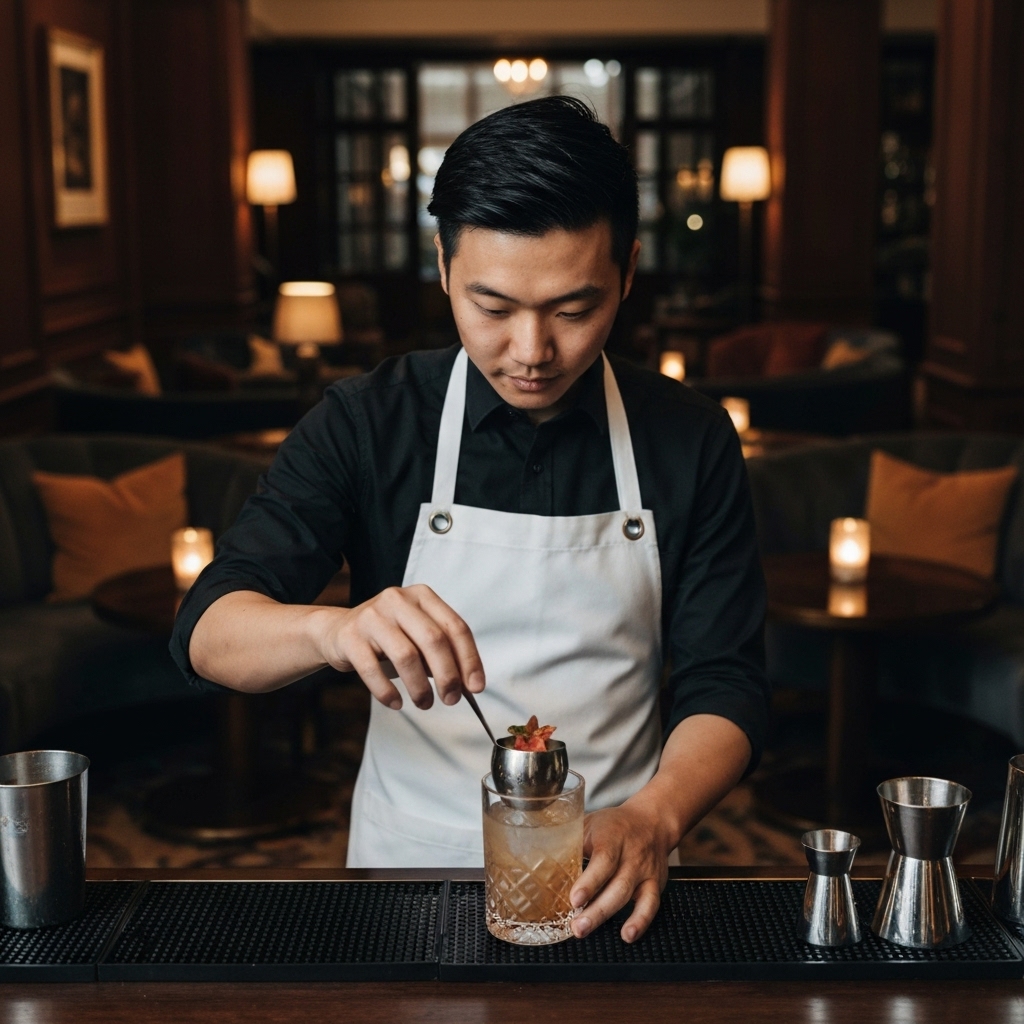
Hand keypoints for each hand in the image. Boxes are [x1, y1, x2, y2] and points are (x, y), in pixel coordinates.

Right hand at [317, 584, 484, 710]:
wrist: (336, 631)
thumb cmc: (386, 637)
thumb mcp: (417, 634)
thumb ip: (442, 653)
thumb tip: (467, 684)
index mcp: (421, 596)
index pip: (455, 627)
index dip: (469, 659)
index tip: (475, 687)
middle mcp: (397, 600)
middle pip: (433, 640)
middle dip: (447, 675)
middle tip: (451, 699)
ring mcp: (372, 616)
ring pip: (406, 655)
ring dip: (420, 687)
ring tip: (425, 703)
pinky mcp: (350, 637)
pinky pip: (372, 669)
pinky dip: (387, 691)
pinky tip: (396, 703)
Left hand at [569, 801, 672, 943]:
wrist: (652, 821)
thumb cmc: (614, 825)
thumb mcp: (591, 824)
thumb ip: (571, 841)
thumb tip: (538, 858)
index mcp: (613, 836)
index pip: (605, 860)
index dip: (590, 882)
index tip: (575, 899)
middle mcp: (631, 855)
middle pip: (616, 884)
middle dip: (596, 909)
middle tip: (576, 926)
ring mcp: (645, 870)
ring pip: (628, 896)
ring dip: (608, 916)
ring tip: (586, 930)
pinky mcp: (655, 883)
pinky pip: (651, 905)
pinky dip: (641, 921)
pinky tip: (628, 935)